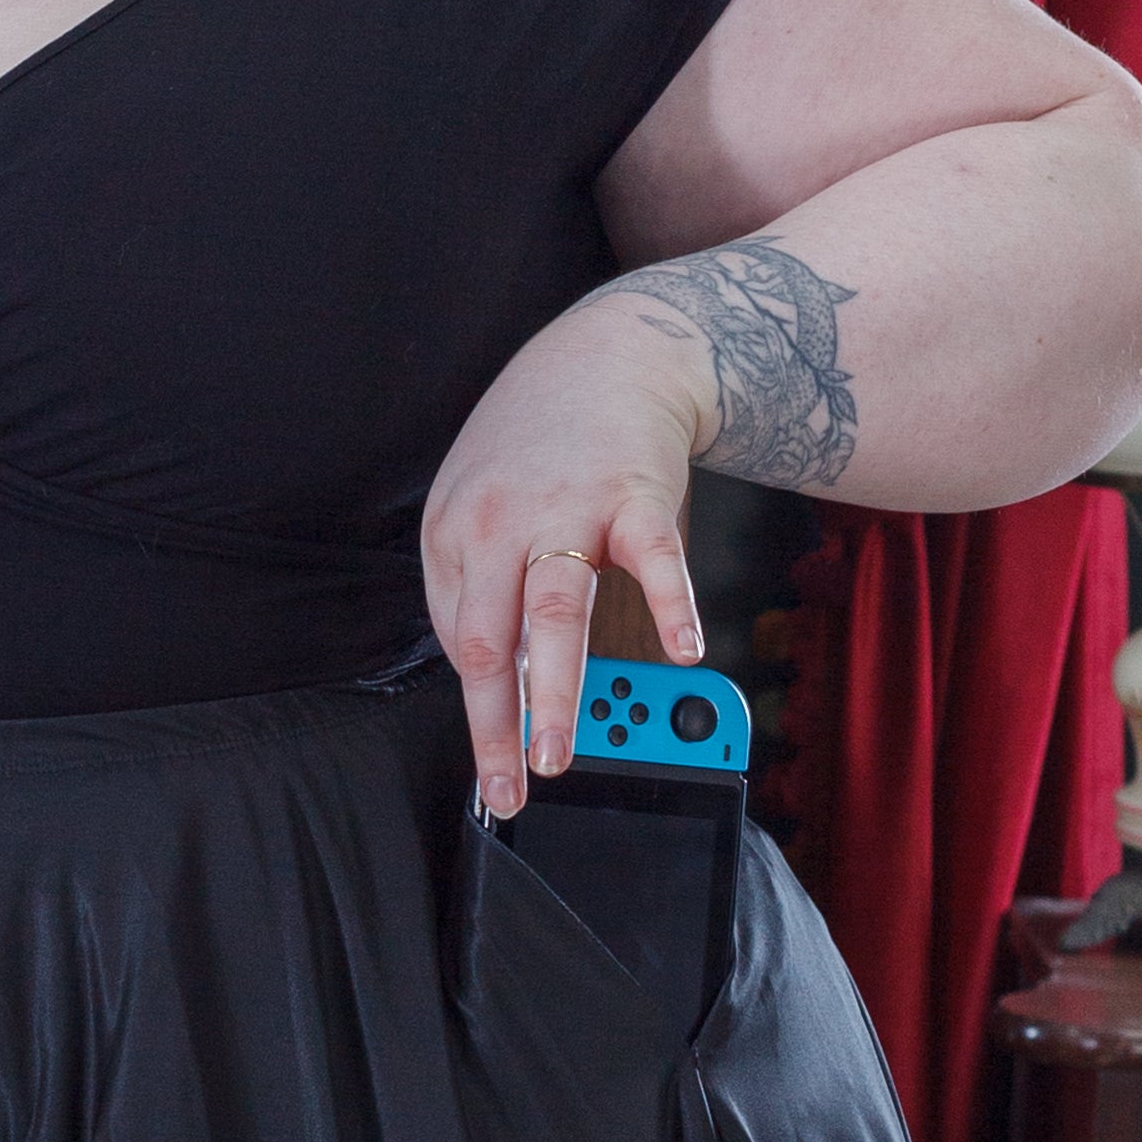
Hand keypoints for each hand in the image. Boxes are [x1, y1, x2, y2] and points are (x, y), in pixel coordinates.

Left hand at [418, 298, 707, 815]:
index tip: (495, 776)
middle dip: (499, 723)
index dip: (478, 716)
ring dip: (554, 691)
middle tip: (515, 785)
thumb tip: (507, 682)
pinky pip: (653, 561)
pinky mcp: (636, 496)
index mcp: (455, 535)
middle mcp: (500, 525)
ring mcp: (568, 510)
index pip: (458, 644)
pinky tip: (685, 651)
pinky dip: (670, 607)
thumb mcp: (481, 506)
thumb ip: (487, 588)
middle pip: (487, 639)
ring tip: (558, 750)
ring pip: (553, 614)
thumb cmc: (538, 445)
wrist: (607, 356)